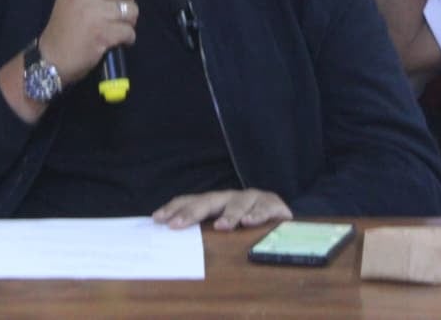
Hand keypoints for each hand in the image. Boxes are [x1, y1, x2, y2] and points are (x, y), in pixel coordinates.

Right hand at [38, 0, 136, 84]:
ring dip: (128, 21)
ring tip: (115, 27)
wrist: (52, 58)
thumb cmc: (64, 26)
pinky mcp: (102, 32)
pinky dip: (127, 38)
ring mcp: (94, 11)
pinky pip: (129, 30)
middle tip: (116, 11)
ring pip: (132, 9)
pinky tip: (115, 41)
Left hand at [152, 189, 292, 230]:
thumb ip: (204, 234)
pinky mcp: (273, 204)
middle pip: (209, 200)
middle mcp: (231, 197)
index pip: (191, 201)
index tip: (157, 219)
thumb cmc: (248, 225)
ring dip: (229, 215)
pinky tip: (249, 222)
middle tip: (176, 224)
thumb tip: (173, 243)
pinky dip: (257, 215)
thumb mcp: (224, 228)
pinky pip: (265, 209)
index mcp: (216, 202)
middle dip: (192, 212)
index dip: (175, 208)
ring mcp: (252, 199)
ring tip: (220, 226)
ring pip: (238, 203)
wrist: (283, 217)